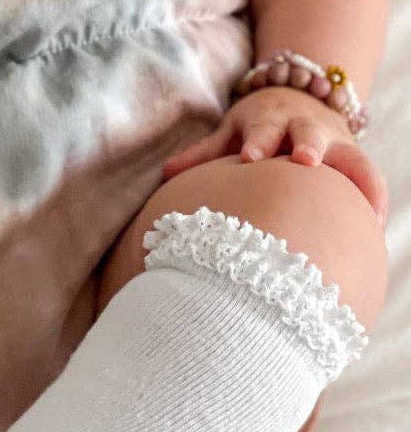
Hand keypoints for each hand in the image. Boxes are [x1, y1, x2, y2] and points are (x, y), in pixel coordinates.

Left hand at [164, 86, 387, 226]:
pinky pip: (368, 176)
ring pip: (349, 155)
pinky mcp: (351, 156)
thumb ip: (201, 154)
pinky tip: (373, 224)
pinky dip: (373, 197)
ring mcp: (333, 141)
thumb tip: (167, 173)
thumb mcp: (229, 133)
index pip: (261, 131)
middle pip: (308, 134)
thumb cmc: (256, 127)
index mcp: (269, 121)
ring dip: (353, 178)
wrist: (299, 98)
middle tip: (304, 161)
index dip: (257, 142)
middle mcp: (304, 127)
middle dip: (307, 145)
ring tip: (359, 207)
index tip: (249, 157)